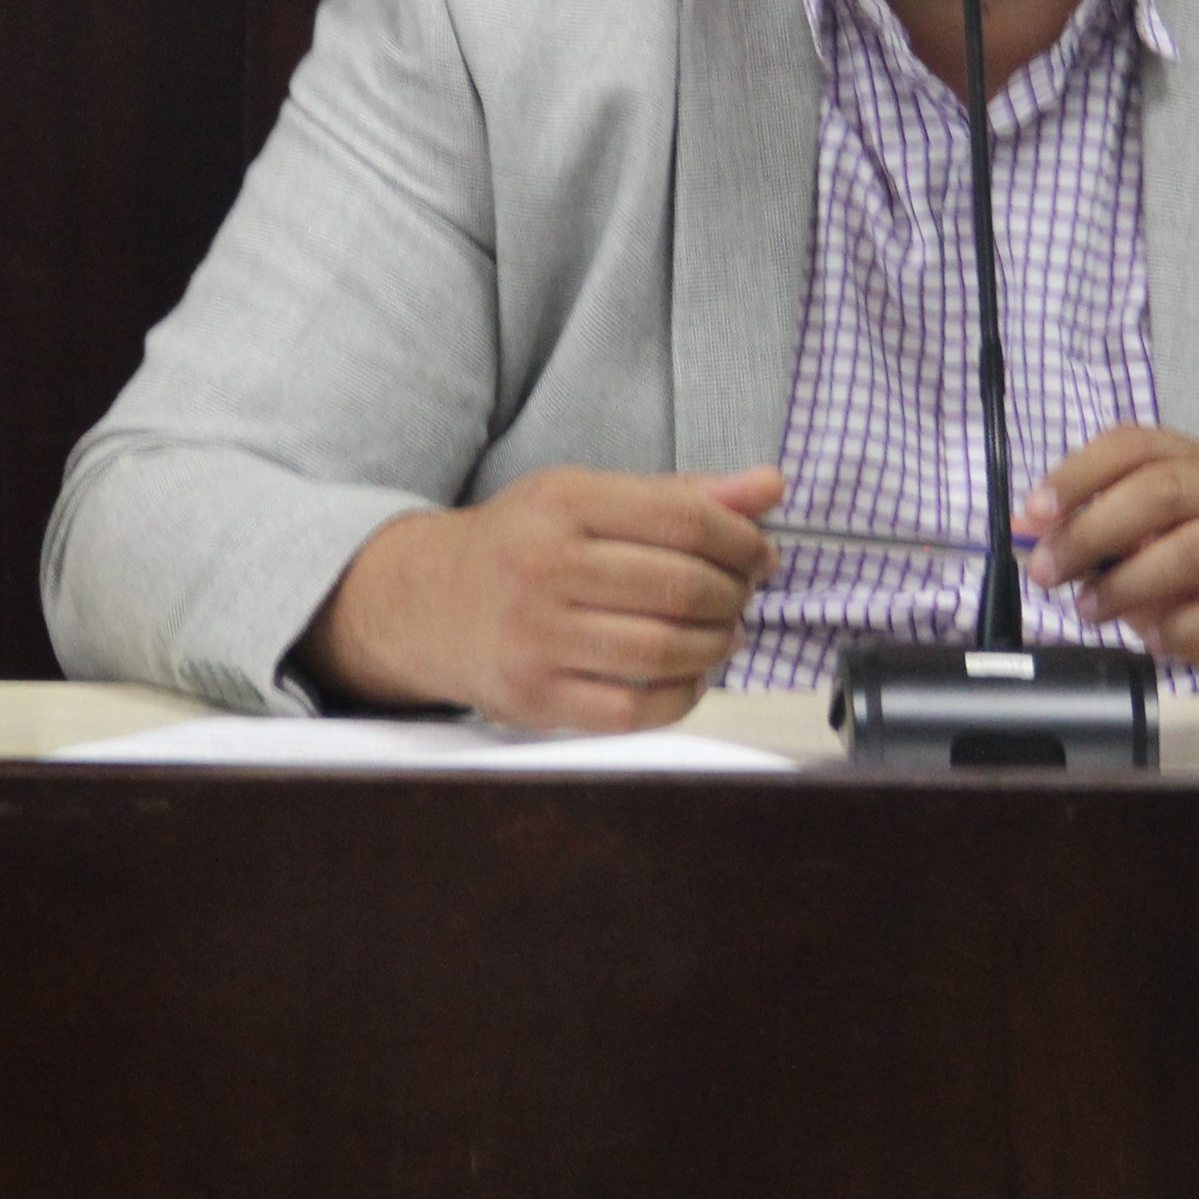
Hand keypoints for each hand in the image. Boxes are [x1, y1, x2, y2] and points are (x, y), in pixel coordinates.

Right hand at [300, 466, 782, 730]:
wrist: (428, 604)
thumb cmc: (524, 545)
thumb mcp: (589, 497)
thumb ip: (682, 494)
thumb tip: (770, 487)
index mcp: (564, 503)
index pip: (684, 517)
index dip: (742, 539)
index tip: (761, 554)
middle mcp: (544, 567)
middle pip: (681, 586)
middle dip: (734, 595)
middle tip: (743, 597)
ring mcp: (535, 637)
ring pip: (664, 649)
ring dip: (716, 646)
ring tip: (724, 635)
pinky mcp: (532, 697)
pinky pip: (632, 711)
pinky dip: (681, 697)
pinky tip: (690, 677)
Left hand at [1017, 426, 1198, 716]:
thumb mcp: (1153, 557)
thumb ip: (1102, 543)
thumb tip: (1035, 535)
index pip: (1138, 444)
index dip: (1080, 473)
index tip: (1034, 512)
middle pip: (1163, 489)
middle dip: (1093, 528)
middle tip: (1048, 570)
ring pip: (1195, 546)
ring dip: (1127, 581)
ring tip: (1090, 612)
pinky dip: (1180, 628)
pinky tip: (1156, 642)